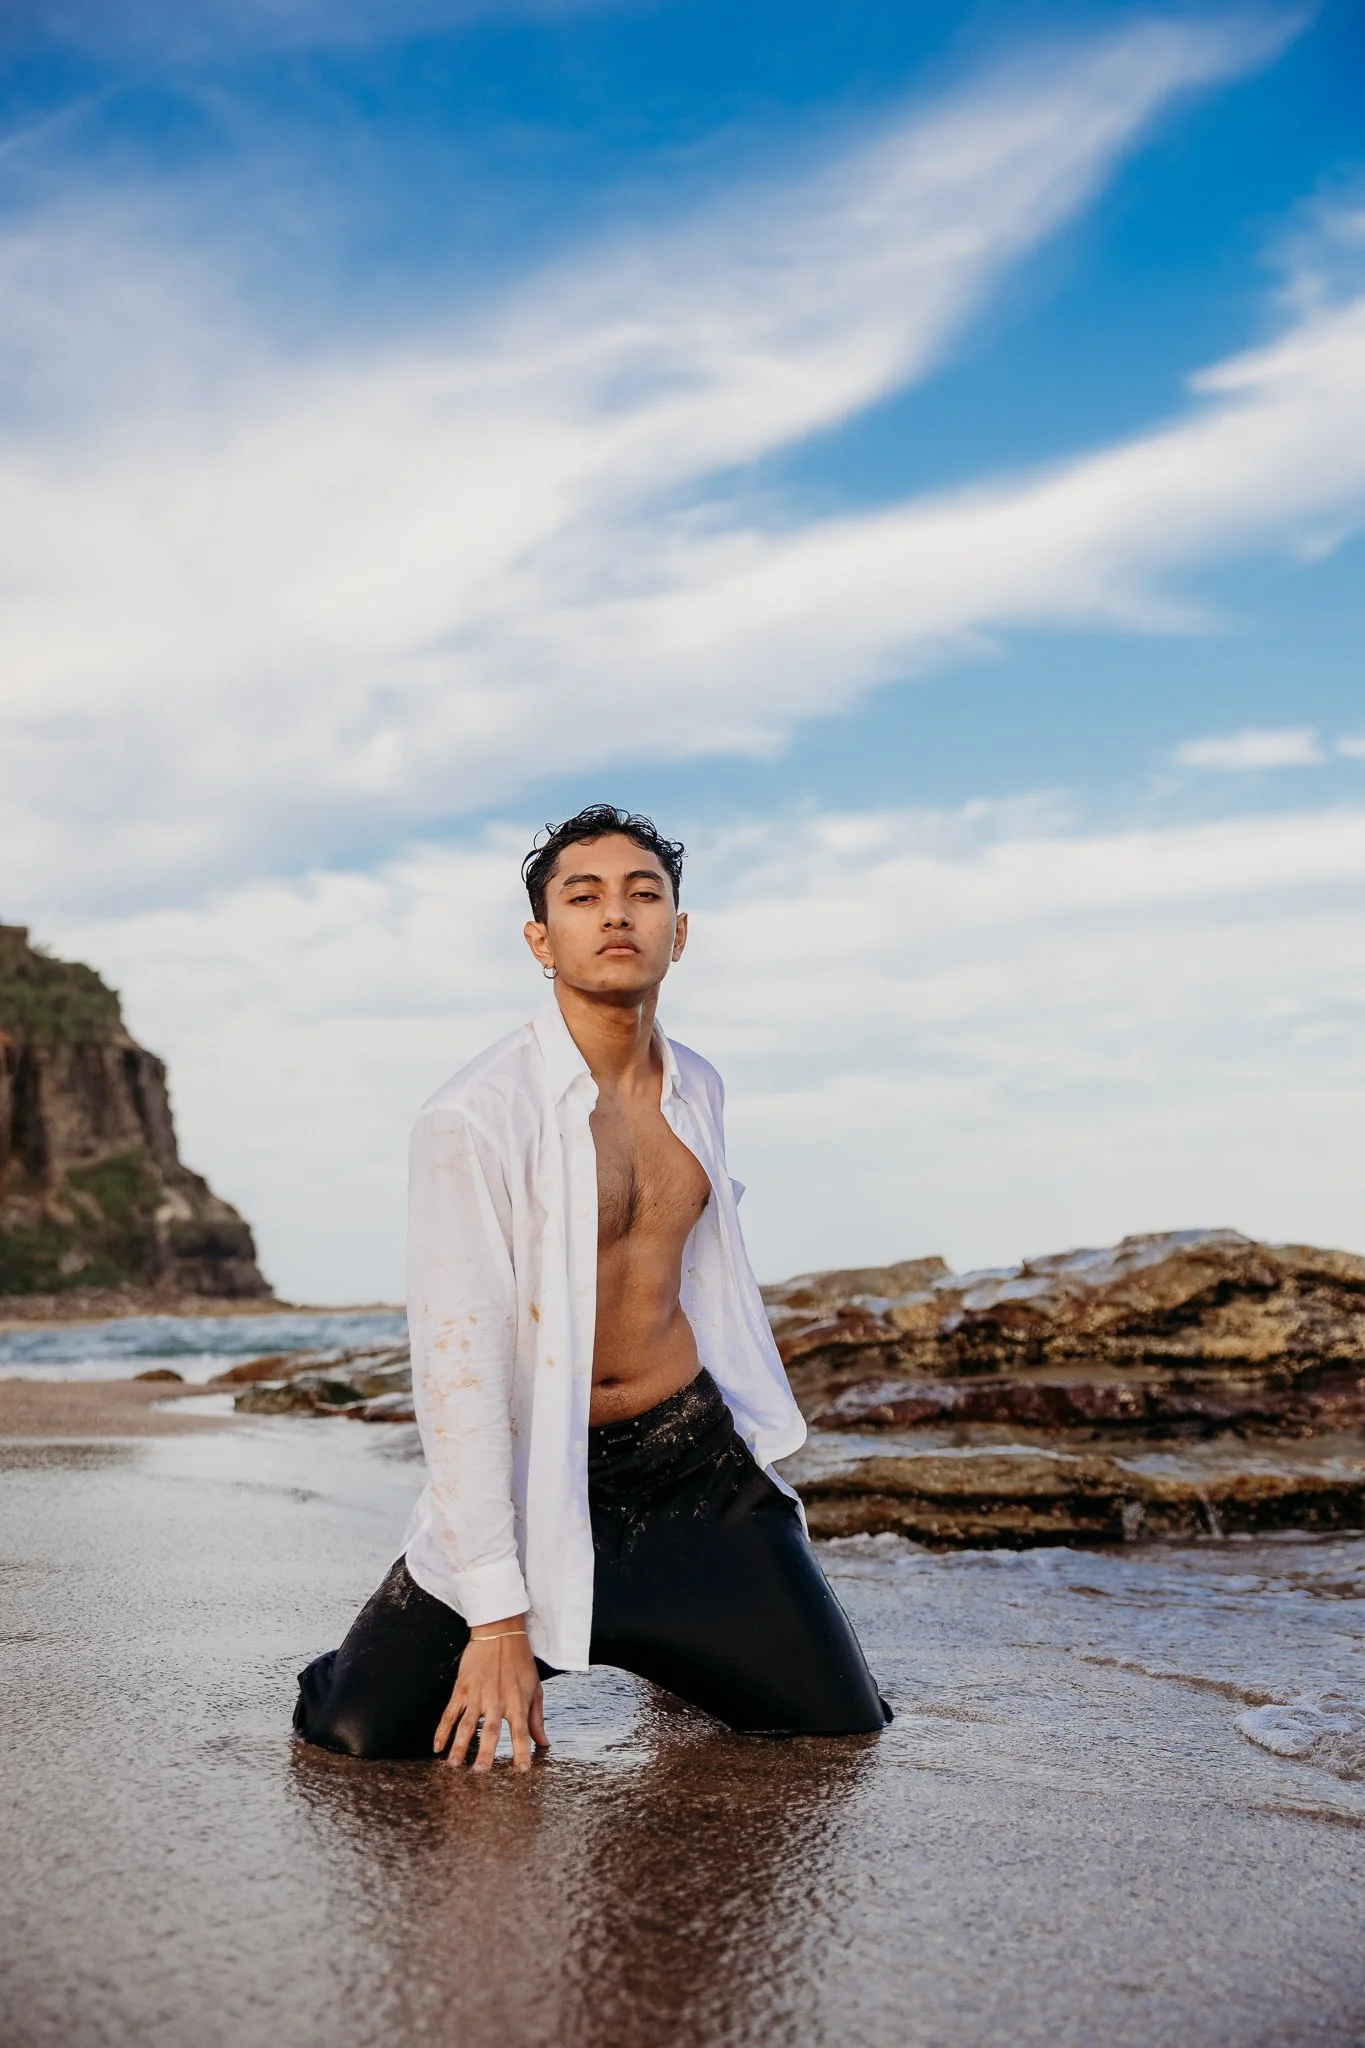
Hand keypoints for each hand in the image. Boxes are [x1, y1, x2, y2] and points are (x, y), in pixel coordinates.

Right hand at [434, 1618, 548, 1771]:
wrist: (500, 1631)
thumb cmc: (520, 1661)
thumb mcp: (534, 1687)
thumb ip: (537, 1718)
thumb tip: (544, 1744)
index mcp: (517, 1702)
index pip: (521, 1732)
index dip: (522, 1752)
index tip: (522, 1771)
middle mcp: (497, 1701)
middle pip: (490, 1731)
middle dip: (485, 1752)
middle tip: (480, 1773)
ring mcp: (477, 1695)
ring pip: (466, 1724)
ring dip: (459, 1745)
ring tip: (454, 1765)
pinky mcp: (462, 1688)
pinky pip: (449, 1712)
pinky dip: (442, 1730)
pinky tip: (437, 1747)